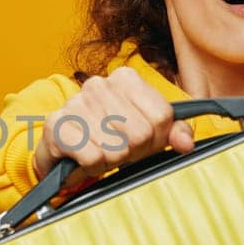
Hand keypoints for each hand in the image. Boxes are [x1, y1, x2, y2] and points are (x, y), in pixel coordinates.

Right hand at [32, 66, 194, 183]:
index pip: (161, 116)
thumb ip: (173, 132)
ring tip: (100, 151)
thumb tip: (186, 143)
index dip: (156, 138)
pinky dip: (92, 166)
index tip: (142, 140)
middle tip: (118, 149)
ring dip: (110, 160)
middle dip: (132, 151)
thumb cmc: (108, 137)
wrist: (63, 150)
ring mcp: (75, 103)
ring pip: (116, 148)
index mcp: (125, 78)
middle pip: (140, 133)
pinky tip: (84, 157)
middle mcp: (98, 84)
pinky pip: (92, 158)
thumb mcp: (147, 131)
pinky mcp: (57, 126)